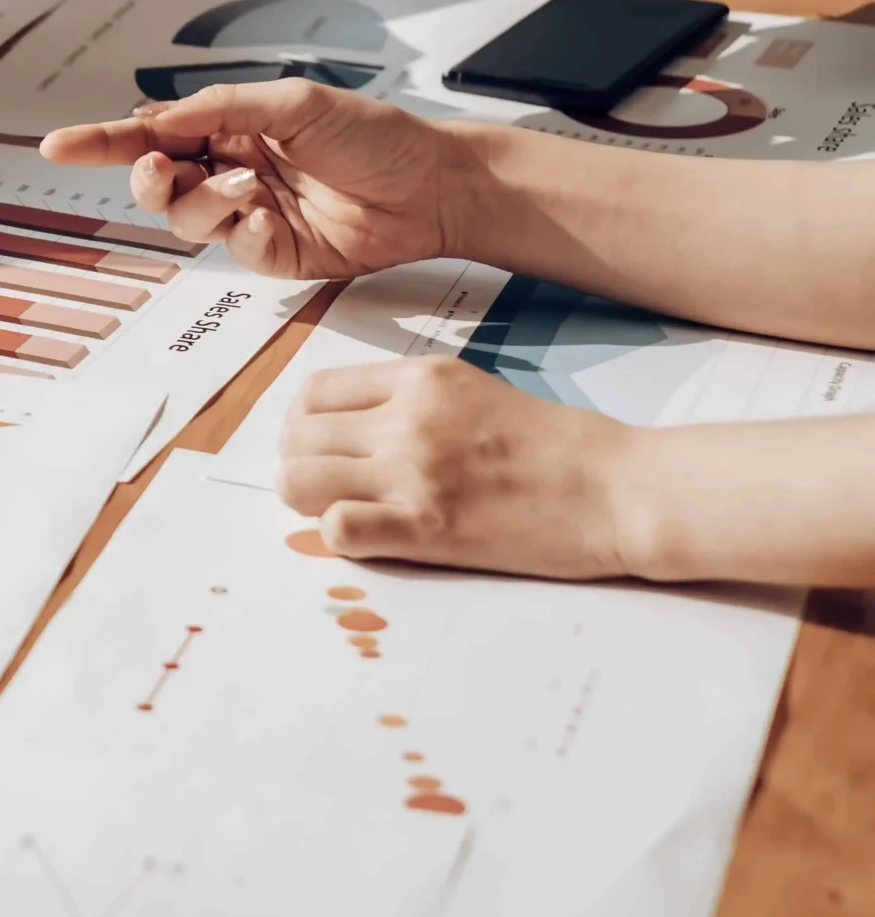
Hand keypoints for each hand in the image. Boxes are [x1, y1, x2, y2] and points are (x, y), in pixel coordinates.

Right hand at [37, 78, 476, 279]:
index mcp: (231, 128)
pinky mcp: (274, 255)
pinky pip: (233, 250)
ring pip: (188, 220)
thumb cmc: (376, 135)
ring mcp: (250, 216)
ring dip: (205, 203)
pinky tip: (271, 218)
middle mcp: (232, 171)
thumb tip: (161, 117)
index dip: (101, 141)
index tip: (56, 144)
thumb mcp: (295, 102)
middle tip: (158, 168)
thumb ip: (223, 108)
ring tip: (249, 189)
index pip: (152, 134)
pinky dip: (243, 233)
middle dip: (148, 179)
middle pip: (157, 184)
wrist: (434, 187)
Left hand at [279, 357, 644, 579]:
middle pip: (296, 439)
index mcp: (419, 380)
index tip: (320, 449)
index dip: (302, 426)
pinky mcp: (429, 529)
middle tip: (328, 488)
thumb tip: (342, 431)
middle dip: (299, 466)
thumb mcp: (474, 393)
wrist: (621, 490)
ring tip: (347, 512)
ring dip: (310, 502)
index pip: (313, 393)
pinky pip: (338, 529)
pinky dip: (341, 536)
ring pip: (299, 482)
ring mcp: (415, 473)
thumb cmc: (556, 446)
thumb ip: (408, 403)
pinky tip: (373, 536)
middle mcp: (407, 419)